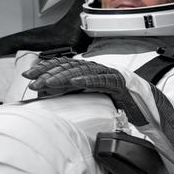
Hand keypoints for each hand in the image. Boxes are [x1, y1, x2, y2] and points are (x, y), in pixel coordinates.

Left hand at [24, 57, 145, 122]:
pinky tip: (74, 83)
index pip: (62, 65)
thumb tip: (44, 91)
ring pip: (81, 71)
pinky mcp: (117, 82)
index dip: (45, 68)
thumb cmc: (117, 103)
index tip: (29, 75)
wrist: (144, 108)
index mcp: (87, 71)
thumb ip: (68, 92)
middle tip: (33, 81)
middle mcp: (95, 69)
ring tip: (48, 83)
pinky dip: (86, 80)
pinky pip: (100, 79)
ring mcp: (107, 74)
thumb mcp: (87, 97)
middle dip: (48, 73)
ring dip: (62, 77)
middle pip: (68, 66)